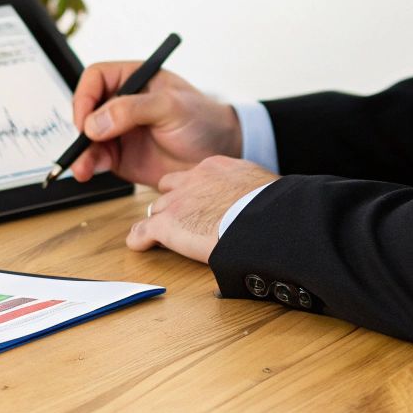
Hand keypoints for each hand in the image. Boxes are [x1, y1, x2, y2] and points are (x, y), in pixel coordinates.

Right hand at [69, 61, 241, 186]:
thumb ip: (132, 110)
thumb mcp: (171, 107)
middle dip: (80, 129)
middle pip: (86, 109)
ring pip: (87, 138)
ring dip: (81, 152)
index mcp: (133, 79)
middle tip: (84, 145)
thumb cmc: (202, 119)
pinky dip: (89, 165)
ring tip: (83, 167)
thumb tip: (94, 122)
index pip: (96, 79)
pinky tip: (89, 171)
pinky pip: (96, 159)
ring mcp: (119, 130)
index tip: (86, 119)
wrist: (218, 153)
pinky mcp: (121, 156)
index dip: (85, 96)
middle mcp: (121, 103)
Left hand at [128, 156, 278, 263]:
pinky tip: (139, 244)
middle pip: (170, 190)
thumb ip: (251, 191)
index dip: (192, 191)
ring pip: (158, 209)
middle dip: (173, 204)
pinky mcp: (168, 225)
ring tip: (160, 235)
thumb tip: (262, 205)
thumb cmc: (273, 208)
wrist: (265, 220)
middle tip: (179, 219)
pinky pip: (144, 230)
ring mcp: (177, 202)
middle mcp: (192, 180)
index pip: (193, 176)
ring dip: (160, 221)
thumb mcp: (262, 188)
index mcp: (217, 168)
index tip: (198, 203)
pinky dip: (140, 238)